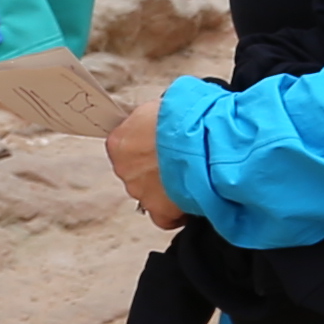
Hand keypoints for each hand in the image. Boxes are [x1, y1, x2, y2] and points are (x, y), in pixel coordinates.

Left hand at [101, 95, 184, 226]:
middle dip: (155, 168)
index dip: (145, 146)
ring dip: (166, 188)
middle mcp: (125, 170)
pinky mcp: (160, 211)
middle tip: (178, 160)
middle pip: (136, 172)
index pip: (125, 147)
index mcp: (119, 143)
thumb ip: (150, 119)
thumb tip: (157, 120)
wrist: (204, 141)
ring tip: (190, 177)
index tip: (159, 145)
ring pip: (149, 194)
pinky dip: (175, 212)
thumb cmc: (185, 119)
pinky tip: (189, 201)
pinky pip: (163, 217)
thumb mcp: (160, 106)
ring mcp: (141, 192)